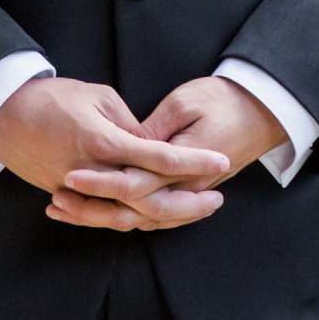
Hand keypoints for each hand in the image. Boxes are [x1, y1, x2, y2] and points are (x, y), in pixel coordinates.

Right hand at [0, 78, 229, 231]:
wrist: (4, 116)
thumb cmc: (52, 98)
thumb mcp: (97, 96)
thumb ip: (130, 123)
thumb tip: (151, 142)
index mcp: (106, 141)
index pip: (160, 157)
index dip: (193, 161)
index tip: (221, 161)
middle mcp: (96, 173)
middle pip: (151, 200)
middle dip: (190, 203)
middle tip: (217, 198)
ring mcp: (81, 192)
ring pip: (131, 216)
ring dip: (166, 217)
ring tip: (194, 210)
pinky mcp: (69, 198)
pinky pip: (107, 217)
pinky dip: (132, 220)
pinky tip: (154, 219)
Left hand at [56, 77, 287, 225]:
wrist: (261, 113)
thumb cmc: (223, 100)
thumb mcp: (186, 102)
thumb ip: (155, 127)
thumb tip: (125, 142)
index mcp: (183, 162)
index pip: (136, 182)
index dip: (101, 182)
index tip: (70, 176)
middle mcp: (185, 187)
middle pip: (133, 208)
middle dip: (92, 207)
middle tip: (56, 199)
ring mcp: (186, 194)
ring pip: (139, 218)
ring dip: (100, 217)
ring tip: (62, 209)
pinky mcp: (185, 193)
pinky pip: (150, 215)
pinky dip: (120, 216)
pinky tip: (92, 213)